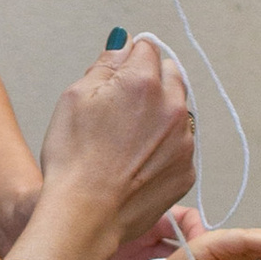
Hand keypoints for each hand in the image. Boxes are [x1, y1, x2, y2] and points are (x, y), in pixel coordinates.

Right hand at [26, 36, 195, 259]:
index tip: (114, 78)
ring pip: (177, 111)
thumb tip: (124, 43)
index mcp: (143, 82)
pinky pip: (180, 146)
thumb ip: (106, 64)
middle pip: (169, 75)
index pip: (147, 48)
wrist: (85, 216)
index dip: (127, 60)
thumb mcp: (75, 97)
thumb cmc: (73, 159)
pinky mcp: (187, 170)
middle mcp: (173, 107)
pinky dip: (163, 148)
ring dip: (158, 116)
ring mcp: (184, 141)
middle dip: (148, 83)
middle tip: (119, 109)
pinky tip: (136, 163)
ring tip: (126, 141)